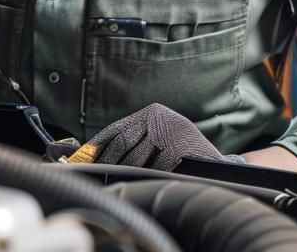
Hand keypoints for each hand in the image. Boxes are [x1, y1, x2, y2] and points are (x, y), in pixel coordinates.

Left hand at [67, 103, 224, 170]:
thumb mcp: (157, 141)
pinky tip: (143, 183)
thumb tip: (93, 155)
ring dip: (125, 173)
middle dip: (105, 162)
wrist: (216, 166)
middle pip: (122, 143)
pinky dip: (147, 177)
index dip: (96, 145)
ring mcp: (170, 129)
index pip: (116, 129)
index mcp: (150, 113)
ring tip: (115, 182)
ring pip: (135, 158)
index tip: (80, 159)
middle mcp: (159, 117)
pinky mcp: (180, 144)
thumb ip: (134, 143)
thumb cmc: (181, 156)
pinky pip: (155, 167)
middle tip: (94, 176)